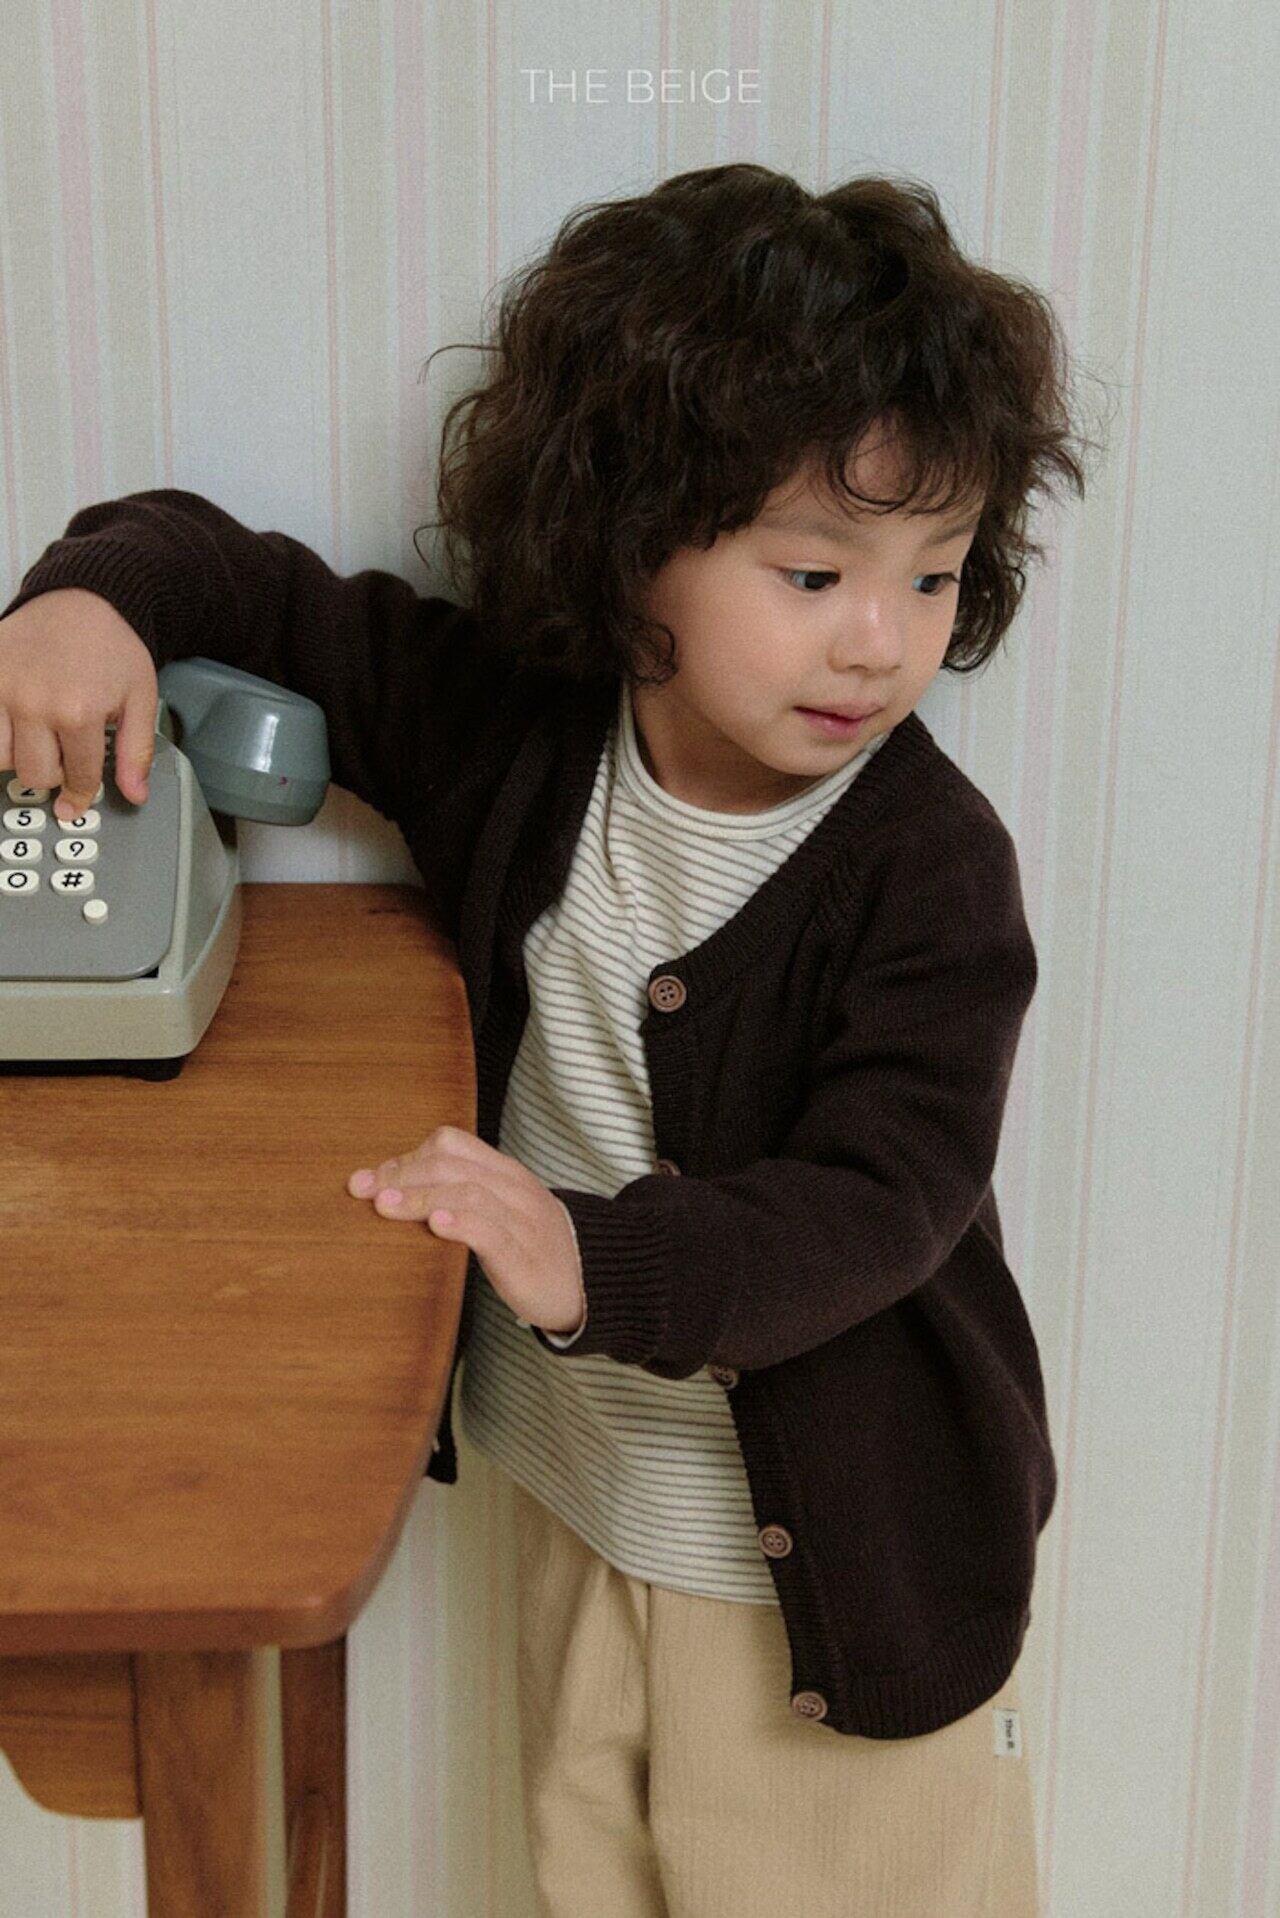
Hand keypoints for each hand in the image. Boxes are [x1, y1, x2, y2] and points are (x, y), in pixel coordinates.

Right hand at [0, 588, 157, 818]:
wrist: (82, 598)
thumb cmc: (112, 646)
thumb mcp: (140, 698)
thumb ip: (136, 751)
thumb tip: (135, 795)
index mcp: (78, 712)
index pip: (77, 776)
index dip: (81, 792)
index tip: (76, 801)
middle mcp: (35, 704)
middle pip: (34, 774)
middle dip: (53, 773)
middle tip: (62, 755)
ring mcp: (2, 689)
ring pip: (0, 758)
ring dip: (19, 756)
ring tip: (38, 739)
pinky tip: (15, 726)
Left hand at [347, 1126, 585, 1335]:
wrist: (592, 1282)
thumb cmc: (533, 1248)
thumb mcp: (500, 1212)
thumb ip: (459, 1196)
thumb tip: (394, 1194)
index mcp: (505, 1173)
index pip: (452, 1144)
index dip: (406, 1157)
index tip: (369, 1179)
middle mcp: (514, 1189)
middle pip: (452, 1164)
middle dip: (401, 1174)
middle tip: (363, 1190)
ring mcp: (522, 1221)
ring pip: (468, 1192)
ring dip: (420, 1197)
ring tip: (384, 1206)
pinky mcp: (525, 1257)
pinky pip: (493, 1231)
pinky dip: (461, 1223)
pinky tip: (436, 1225)